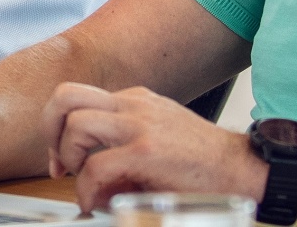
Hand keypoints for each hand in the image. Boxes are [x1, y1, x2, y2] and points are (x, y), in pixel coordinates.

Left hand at [43, 83, 263, 213]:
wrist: (246, 169)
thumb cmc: (204, 162)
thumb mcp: (157, 140)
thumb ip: (122, 147)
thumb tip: (88, 175)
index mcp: (134, 100)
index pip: (77, 98)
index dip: (59, 128)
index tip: (62, 157)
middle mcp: (133, 105)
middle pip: (65, 96)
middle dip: (50, 130)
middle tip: (58, 162)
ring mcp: (140, 125)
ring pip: (76, 124)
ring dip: (67, 158)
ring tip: (80, 181)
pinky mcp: (147, 151)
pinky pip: (96, 165)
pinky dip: (86, 187)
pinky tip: (94, 201)